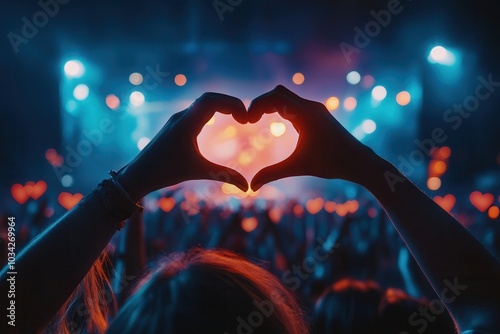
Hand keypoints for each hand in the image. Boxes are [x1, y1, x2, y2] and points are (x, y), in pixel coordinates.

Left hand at [117, 93, 248, 199]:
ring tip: (237, 118)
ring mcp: (177, 119)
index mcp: (186, 124)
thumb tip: (247, 188)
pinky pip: (196, 110)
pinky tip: (218, 121)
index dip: (232, 104)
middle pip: (209, 97)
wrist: (137, 174)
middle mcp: (181, 117)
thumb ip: (225, 176)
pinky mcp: (175, 124)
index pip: (212, 101)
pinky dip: (211, 110)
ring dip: (220, 105)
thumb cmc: (165, 173)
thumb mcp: (198, 172)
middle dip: (230, 103)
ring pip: (202, 102)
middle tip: (244, 117)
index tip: (246, 119)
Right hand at [248, 85, 374, 189]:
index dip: (257, 105)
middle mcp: (311, 107)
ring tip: (257, 119)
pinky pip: (294, 103)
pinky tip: (274, 121)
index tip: (247, 121)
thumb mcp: (298, 168)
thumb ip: (272, 174)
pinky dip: (280, 108)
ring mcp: (315, 109)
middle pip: (278, 92)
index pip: (275, 98)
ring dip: (270, 104)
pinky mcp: (318, 114)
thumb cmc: (331, 164)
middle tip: (249, 119)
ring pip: (286, 96)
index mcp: (306, 115)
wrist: (359, 161)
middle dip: (261, 103)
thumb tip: (251, 187)